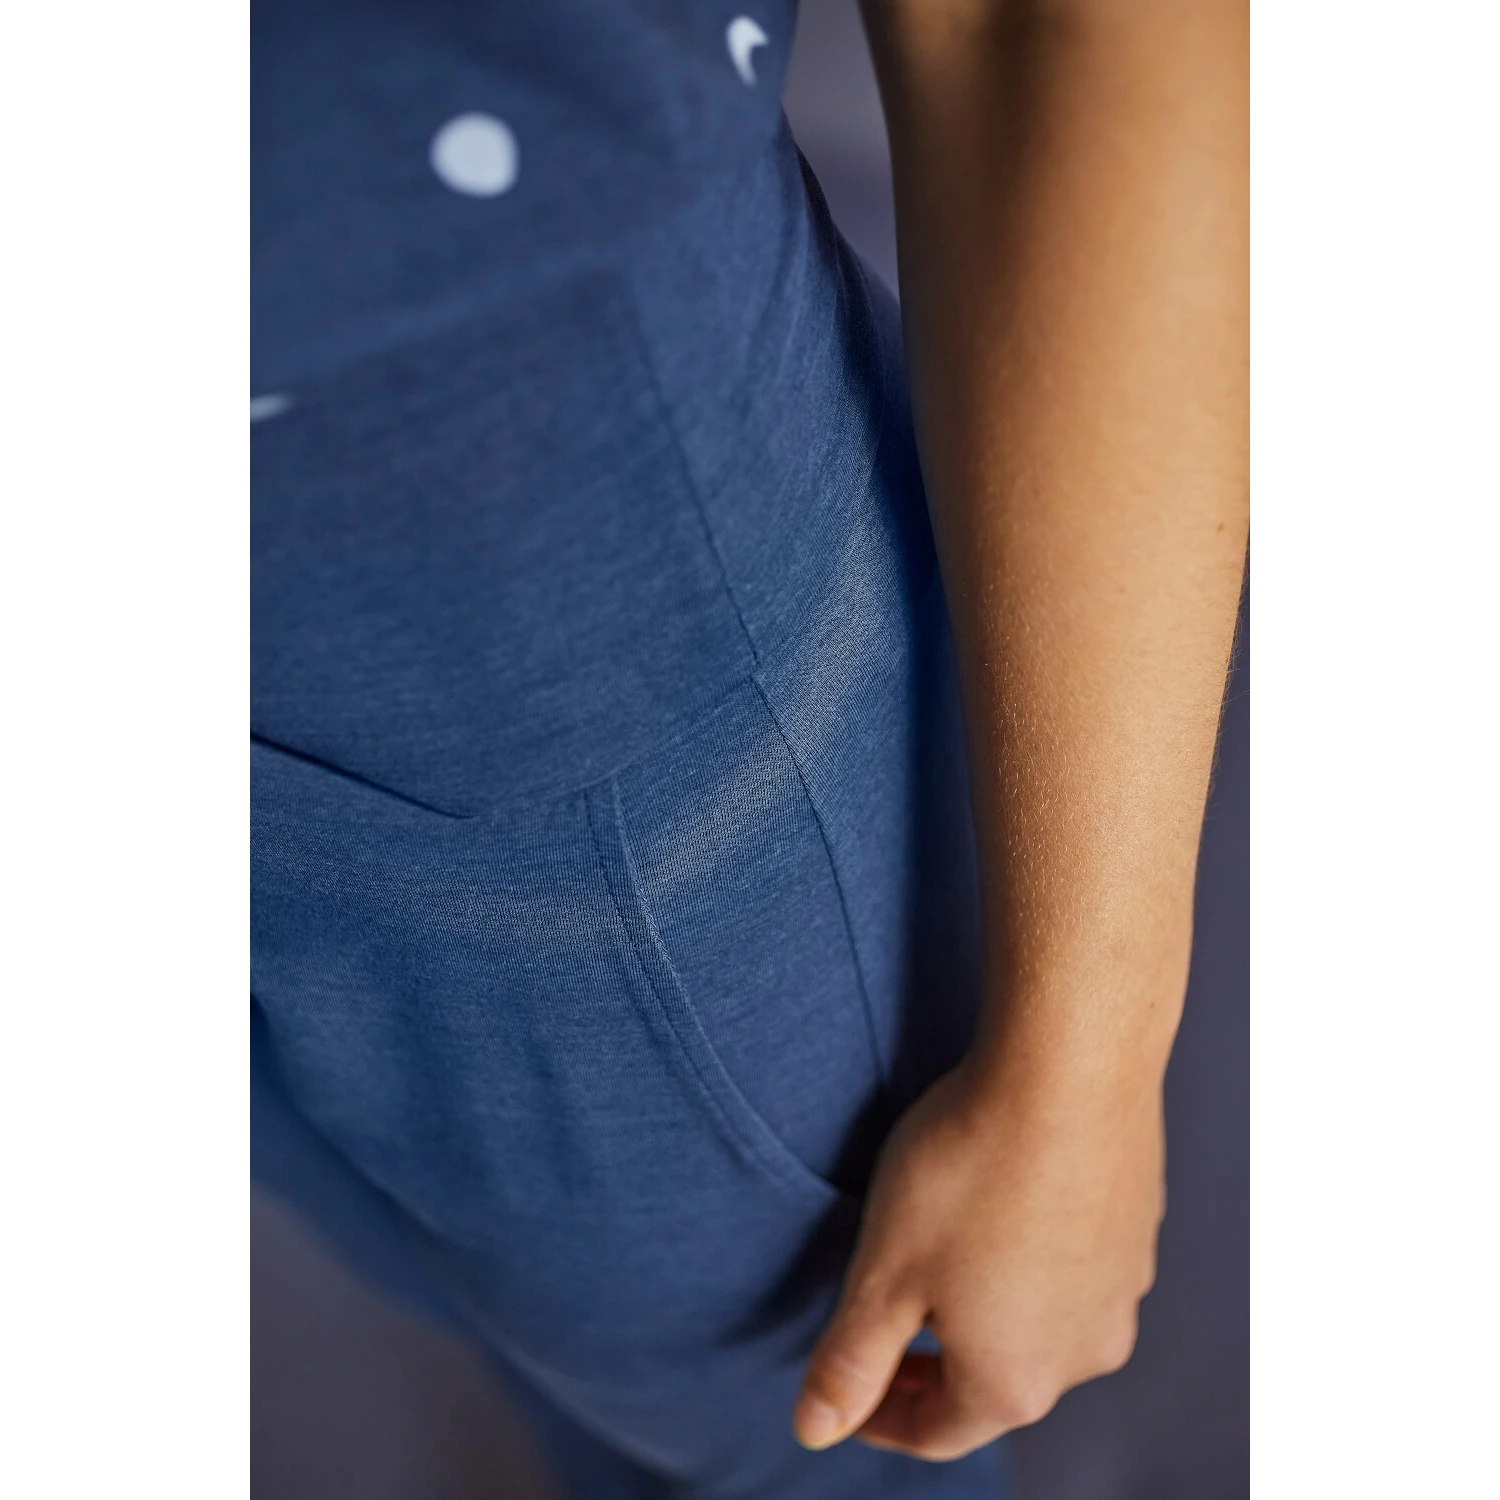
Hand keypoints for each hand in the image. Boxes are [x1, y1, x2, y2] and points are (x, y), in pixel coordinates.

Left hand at [792, 1044, 1165, 1459]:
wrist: (1070, 1069)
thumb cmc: (968, 1170)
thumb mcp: (884, 1272)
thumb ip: (849, 1362)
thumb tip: (814, 1431)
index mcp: (1014, 1382)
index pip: (935, 1433)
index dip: (879, 1418)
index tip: (848, 1392)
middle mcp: (1084, 1354)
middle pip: (994, 1384)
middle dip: (933, 1363)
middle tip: (886, 1331)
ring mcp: (1122, 1291)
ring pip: (1040, 1324)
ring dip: (985, 1308)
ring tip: (940, 1261)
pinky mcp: (1139, 1230)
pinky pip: (1074, 1266)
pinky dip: (1029, 1257)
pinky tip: (1000, 1206)